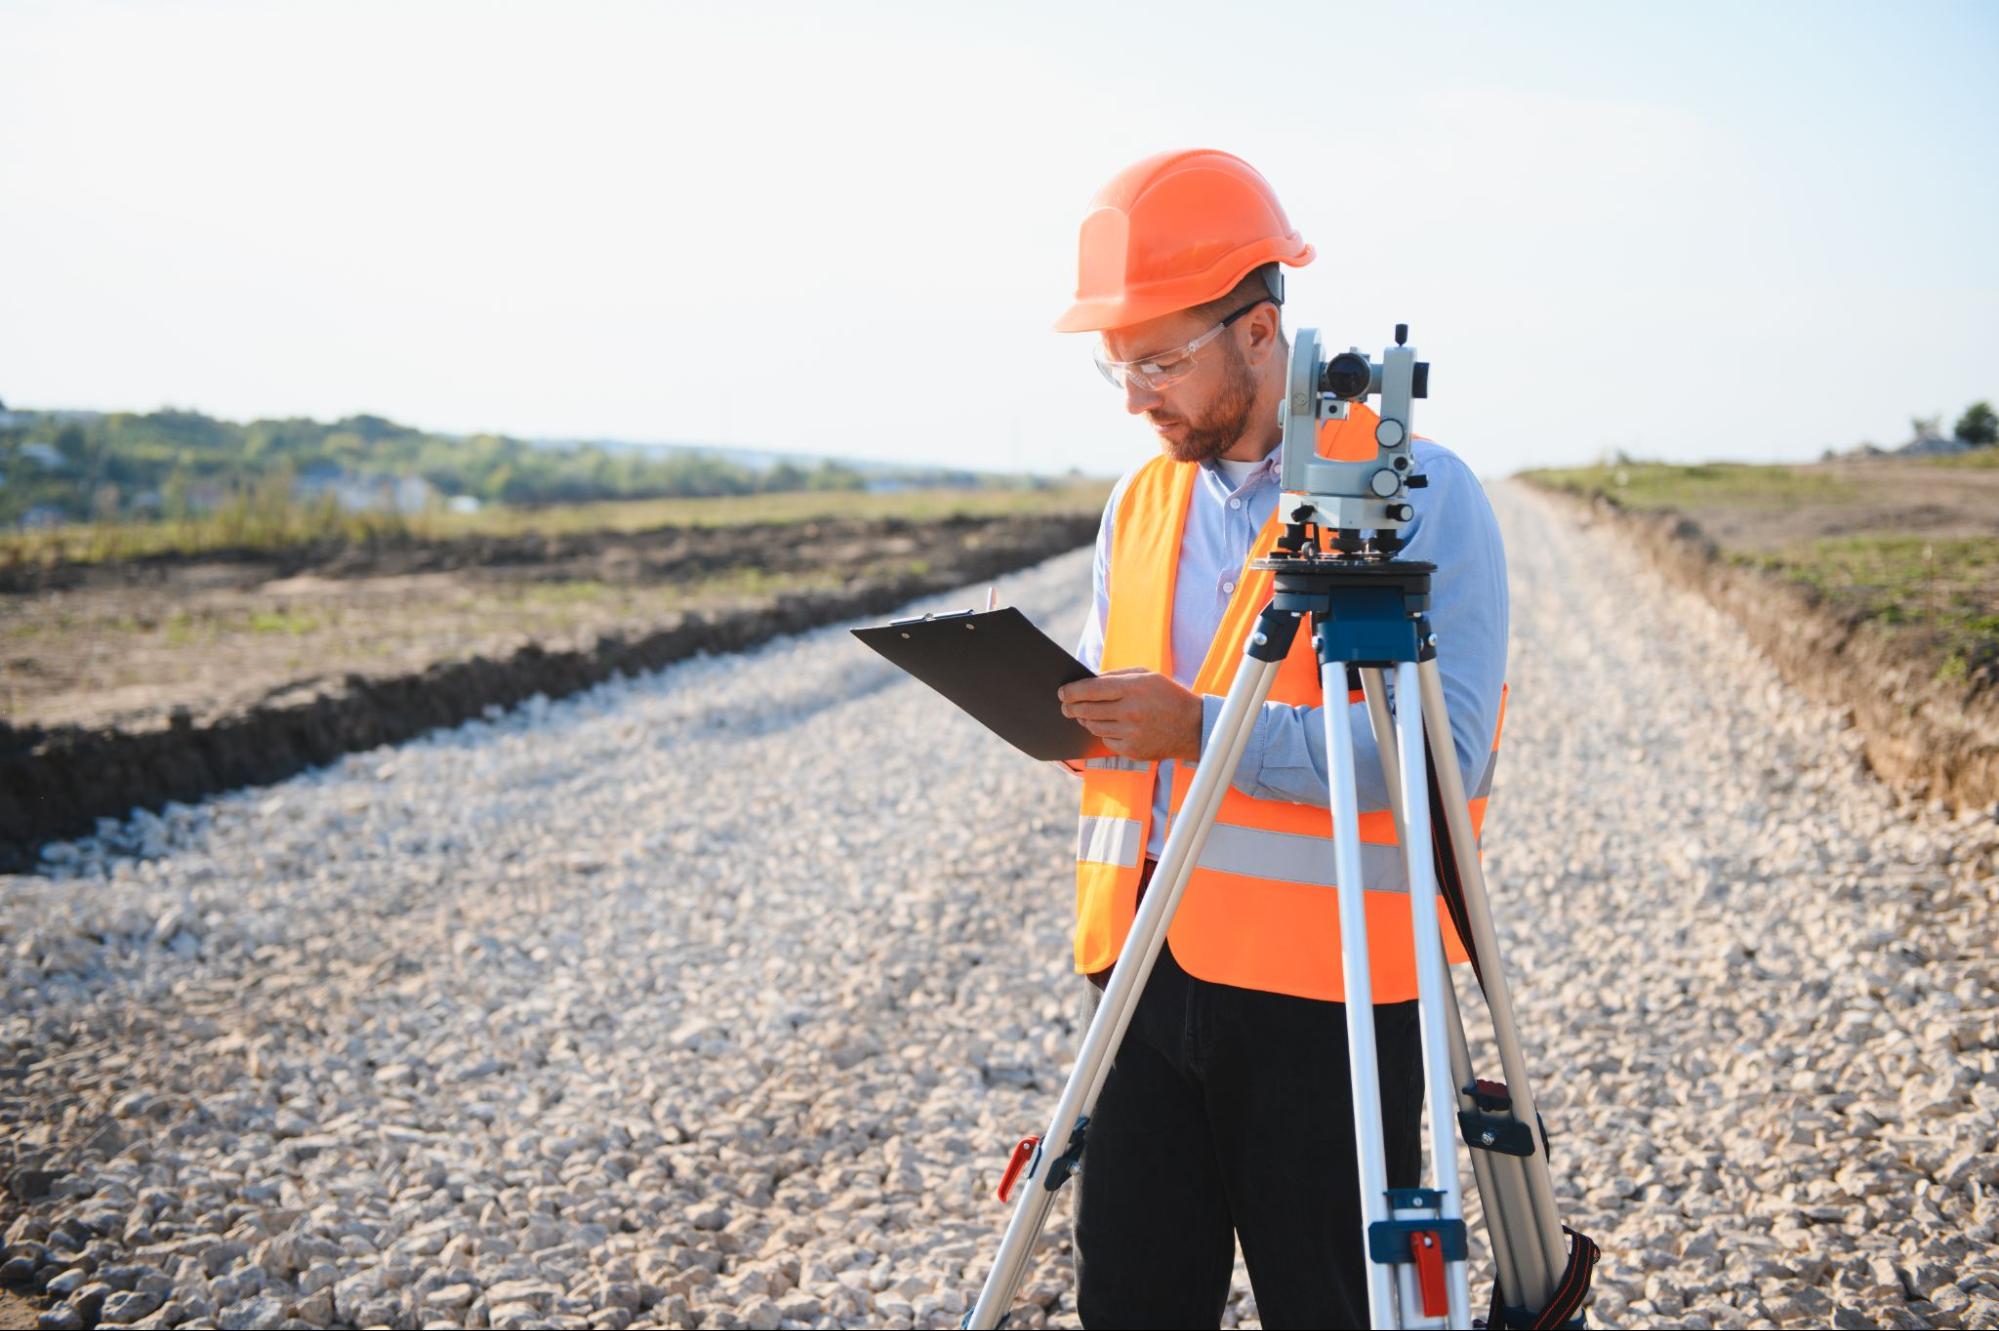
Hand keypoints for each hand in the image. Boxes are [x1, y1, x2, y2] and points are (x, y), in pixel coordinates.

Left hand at [1058, 668, 1202, 762]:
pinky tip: (1111, 726)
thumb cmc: (1168, 696)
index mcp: (1133, 688)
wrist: (1193, 727)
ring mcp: (1131, 733)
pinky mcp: (1132, 750)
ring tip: (1086, 714)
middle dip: (1071, 707)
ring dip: (1086, 720)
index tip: (1062, 693)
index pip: (1091, 689)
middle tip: (1065, 706)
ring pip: (1094, 726)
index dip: (1072, 691)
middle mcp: (1130, 711)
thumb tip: (1088, 680)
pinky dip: (1105, 733)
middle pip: (1087, 710)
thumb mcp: (1147, 676)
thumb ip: (1117, 676)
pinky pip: (1106, 741)